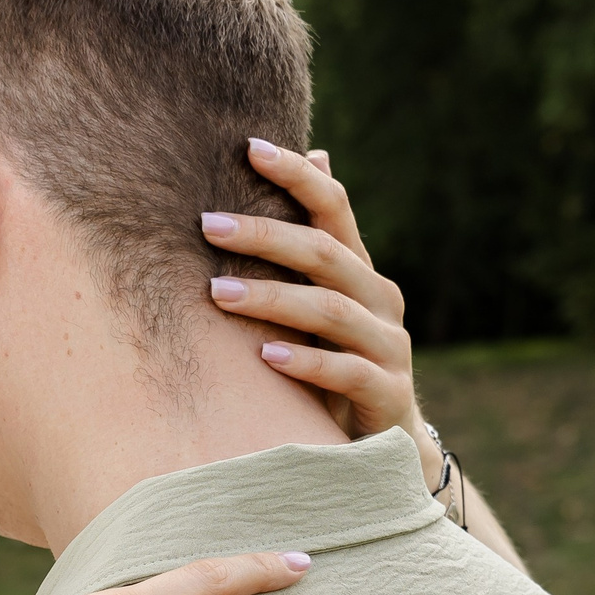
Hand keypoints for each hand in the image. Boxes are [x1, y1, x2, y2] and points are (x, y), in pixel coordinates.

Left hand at [200, 139, 444, 488]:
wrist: (384, 447)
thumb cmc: (335, 368)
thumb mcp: (318, 310)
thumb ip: (309, 252)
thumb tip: (314, 157)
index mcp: (360, 272)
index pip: (334, 209)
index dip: (296, 176)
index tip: (249, 147)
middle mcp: (379, 300)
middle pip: (324, 253)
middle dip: (265, 235)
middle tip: (207, 224)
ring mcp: (388, 346)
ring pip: (331, 310)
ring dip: (272, 298)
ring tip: (217, 293)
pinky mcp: (387, 393)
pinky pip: (347, 371)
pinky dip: (306, 361)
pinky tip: (265, 357)